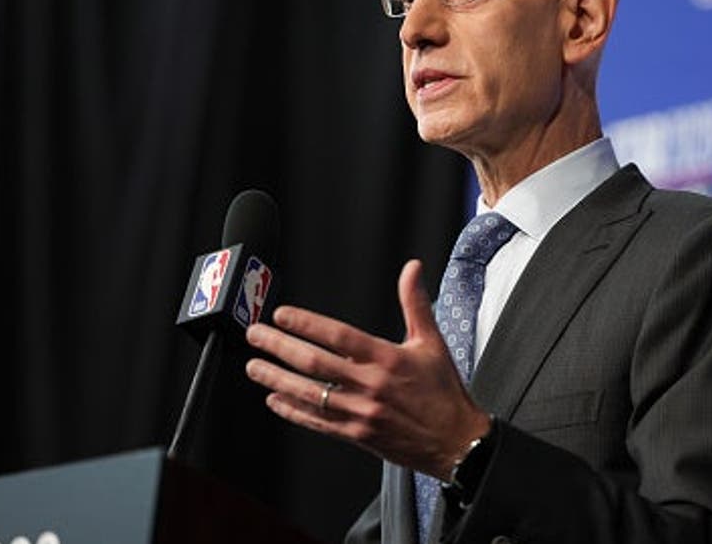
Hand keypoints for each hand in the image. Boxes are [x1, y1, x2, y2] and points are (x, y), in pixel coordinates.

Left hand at [244, 259, 490, 479]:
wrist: (456, 441)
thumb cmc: (444, 393)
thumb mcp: (432, 342)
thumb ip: (415, 303)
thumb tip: (412, 269)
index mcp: (388, 359)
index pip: (339, 336)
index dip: (307, 324)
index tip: (282, 315)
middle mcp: (371, 385)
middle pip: (315, 363)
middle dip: (280, 347)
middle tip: (256, 335)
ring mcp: (362, 412)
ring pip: (310, 394)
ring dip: (277, 379)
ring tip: (255, 366)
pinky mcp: (358, 434)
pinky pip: (318, 422)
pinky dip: (294, 411)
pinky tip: (275, 400)